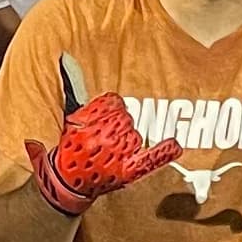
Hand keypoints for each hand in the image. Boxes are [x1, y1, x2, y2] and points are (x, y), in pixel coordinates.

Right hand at [29, 92, 181, 214]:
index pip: (114, 103)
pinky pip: (151, 158)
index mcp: (90, 121)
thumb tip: (67, 57)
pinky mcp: (129, 170)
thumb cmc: (69, 149)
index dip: (109, 110)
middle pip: (126, 117)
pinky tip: (175, 144)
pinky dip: (165, 151)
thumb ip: (73, 86)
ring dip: (127, 141)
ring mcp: (119, 153)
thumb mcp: (69, 117)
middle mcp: (106, 135)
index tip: (102, 118)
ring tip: (109, 153)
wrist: (66, 184)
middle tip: (104, 138)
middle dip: (117, 125)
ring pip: (136, 134)